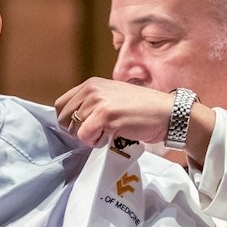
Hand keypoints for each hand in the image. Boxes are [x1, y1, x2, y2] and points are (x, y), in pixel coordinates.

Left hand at [54, 77, 174, 147]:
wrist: (165, 113)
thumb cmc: (141, 109)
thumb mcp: (112, 97)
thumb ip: (92, 103)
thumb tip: (72, 121)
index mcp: (91, 84)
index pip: (61, 104)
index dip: (68, 121)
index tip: (83, 128)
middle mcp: (92, 89)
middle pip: (64, 118)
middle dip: (77, 131)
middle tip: (97, 133)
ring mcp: (98, 101)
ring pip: (74, 129)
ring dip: (89, 137)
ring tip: (108, 133)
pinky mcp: (105, 115)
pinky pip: (85, 136)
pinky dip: (95, 142)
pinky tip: (110, 137)